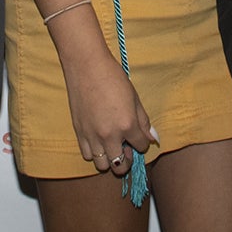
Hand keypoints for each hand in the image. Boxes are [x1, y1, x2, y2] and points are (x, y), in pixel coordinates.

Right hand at [63, 52, 154, 174]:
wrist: (86, 66)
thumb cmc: (113, 77)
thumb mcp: (134, 98)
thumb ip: (144, 121)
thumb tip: (153, 139)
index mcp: (127, 125)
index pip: (141, 146)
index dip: (143, 142)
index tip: (139, 136)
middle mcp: (110, 135)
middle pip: (121, 165)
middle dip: (127, 160)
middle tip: (126, 148)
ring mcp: (92, 136)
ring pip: (102, 165)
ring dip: (110, 159)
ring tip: (111, 145)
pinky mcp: (78, 133)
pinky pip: (87, 155)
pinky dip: (94, 152)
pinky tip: (98, 140)